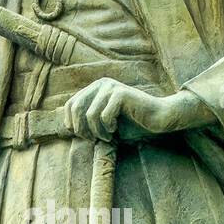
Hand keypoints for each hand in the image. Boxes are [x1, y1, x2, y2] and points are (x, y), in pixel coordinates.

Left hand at [64, 79, 214, 140]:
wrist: (158, 117)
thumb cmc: (132, 122)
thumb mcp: (105, 121)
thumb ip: (88, 120)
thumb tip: (65, 127)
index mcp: (95, 88)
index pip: (70, 105)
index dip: (71, 123)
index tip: (83, 136)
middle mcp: (101, 84)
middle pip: (76, 108)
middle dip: (81, 128)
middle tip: (93, 139)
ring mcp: (111, 87)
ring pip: (90, 115)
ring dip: (96, 132)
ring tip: (107, 137)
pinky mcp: (120, 94)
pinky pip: (103, 116)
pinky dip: (107, 128)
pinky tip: (115, 131)